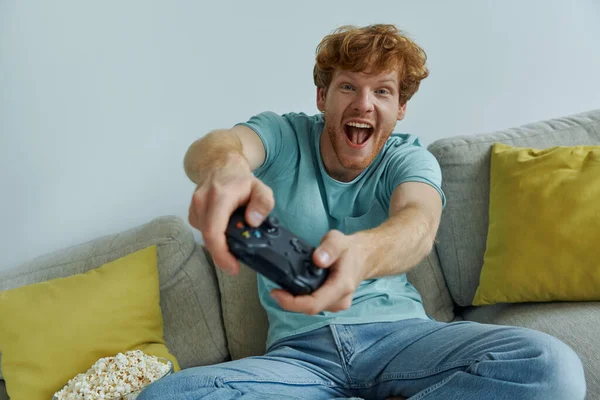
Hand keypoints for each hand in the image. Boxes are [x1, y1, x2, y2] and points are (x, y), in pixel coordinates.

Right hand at [188, 156, 273, 274]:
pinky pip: (202, 231)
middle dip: (221, 254)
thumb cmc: (240, 178)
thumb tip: (253, 221)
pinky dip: (214, 237)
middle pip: (207, 237)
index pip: (213, 231)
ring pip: (204, 235)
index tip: (232, 266)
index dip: (221, 253)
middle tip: (235, 264)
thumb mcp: (261, 188)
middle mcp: (202, 201)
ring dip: (218, 245)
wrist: (219, 163)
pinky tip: (225, 233)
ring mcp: (194, 207)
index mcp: (219, 196)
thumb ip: (263, 203)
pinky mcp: (192, 212)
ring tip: (234, 245)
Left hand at [270, 230, 370, 314]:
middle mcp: (340, 300)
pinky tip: (294, 288)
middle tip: (275, 288)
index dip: (291, 302)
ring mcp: (337, 304)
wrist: (364, 257)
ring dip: (295, 300)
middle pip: (309, 308)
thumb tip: (318, 259)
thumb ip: (329, 248)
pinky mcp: (332, 303)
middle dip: (289, 301)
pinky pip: (314, 304)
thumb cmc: (350, 249)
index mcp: (341, 286)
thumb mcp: (339, 240)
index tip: (276, 293)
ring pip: (310, 308)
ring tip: (283, 286)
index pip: (313, 304)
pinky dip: (302, 298)